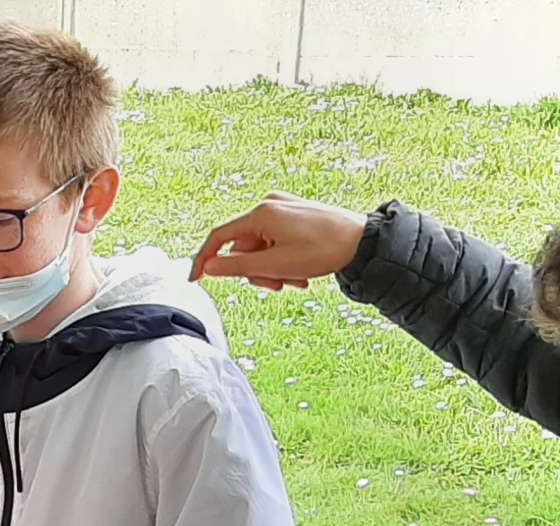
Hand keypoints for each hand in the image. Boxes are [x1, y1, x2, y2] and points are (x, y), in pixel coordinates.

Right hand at [189, 193, 366, 291]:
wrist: (363, 242)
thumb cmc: (322, 251)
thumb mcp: (275, 266)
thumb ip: (236, 268)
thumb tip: (209, 268)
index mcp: (261, 214)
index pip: (219, 237)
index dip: (204, 260)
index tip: (195, 279)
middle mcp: (270, 205)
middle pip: (244, 247)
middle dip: (256, 271)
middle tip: (277, 285)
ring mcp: (284, 208)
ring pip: (261, 248)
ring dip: (272, 269)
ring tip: (295, 280)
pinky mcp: (297, 215)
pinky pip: (276, 241)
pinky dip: (283, 259)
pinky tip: (302, 271)